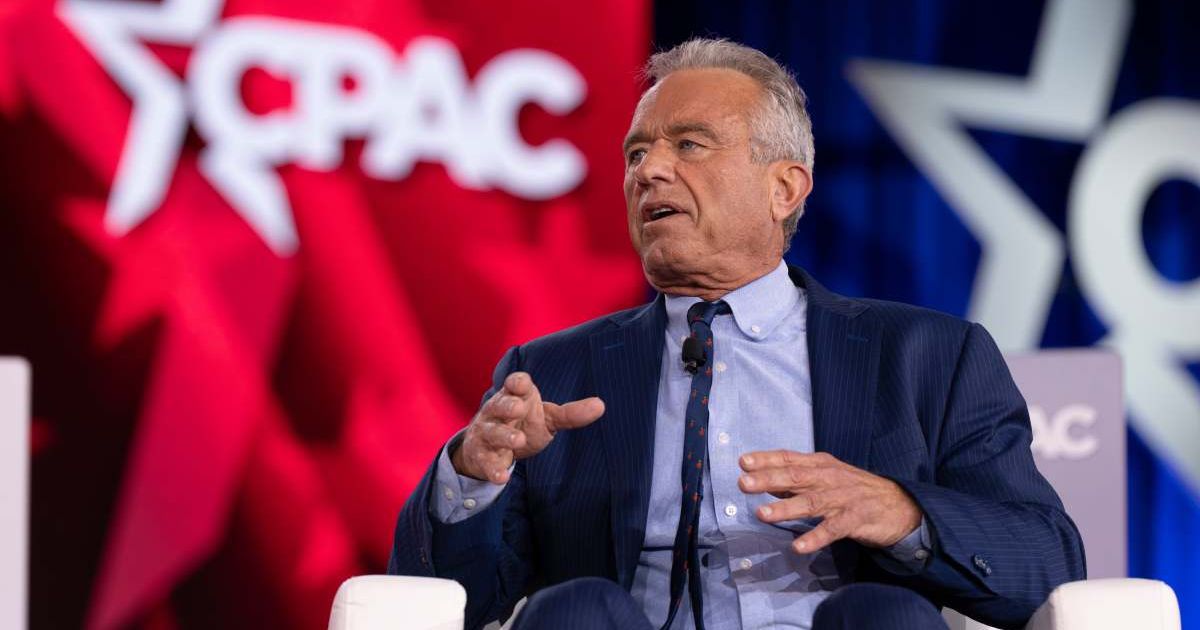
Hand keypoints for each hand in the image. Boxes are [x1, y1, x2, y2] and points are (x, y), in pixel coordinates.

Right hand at [451, 372, 604, 483]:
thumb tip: (601, 405)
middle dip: (507, 406)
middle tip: (519, 409)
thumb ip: (571, 413)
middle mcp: (497, 412)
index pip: (514, 384)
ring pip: (493, 432)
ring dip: (504, 436)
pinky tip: (503, 477)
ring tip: (519, 440)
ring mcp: (487, 433)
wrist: (488, 446)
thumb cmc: (523, 423)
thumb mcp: (547, 417)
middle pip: (500, 405)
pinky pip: (486, 462)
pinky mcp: (481, 455)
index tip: (523, 383)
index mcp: (514, 396)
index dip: (517, 382)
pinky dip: (494, 470)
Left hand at [737, 450, 921, 553]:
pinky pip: (833, 530)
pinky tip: (798, 547)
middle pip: (795, 477)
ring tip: (761, 514)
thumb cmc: (855, 490)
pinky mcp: (856, 519)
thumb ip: (796, 481)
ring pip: (811, 502)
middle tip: (743, 483)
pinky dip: (815, 538)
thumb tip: (764, 483)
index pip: (789, 459)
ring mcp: (843, 498)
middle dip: (768, 479)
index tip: (742, 462)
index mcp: (820, 465)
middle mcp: (829, 478)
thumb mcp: (826, 478)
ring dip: (785, 508)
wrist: (900, 504)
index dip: (766, 460)